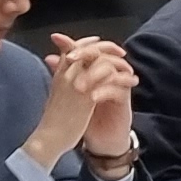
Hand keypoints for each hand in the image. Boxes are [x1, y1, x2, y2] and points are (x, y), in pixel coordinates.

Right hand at [30, 36, 136, 164]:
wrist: (49, 138)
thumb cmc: (53, 119)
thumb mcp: (56, 93)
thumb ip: (62, 79)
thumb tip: (63, 69)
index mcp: (60, 74)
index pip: (75, 47)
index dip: (90, 43)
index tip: (101, 43)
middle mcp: (68, 75)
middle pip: (90, 50)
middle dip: (108, 48)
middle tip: (121, 53)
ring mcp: (77, 85)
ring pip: (101, 61)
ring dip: (119, 63)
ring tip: (128, 70)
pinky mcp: (87, 97)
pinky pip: (108, 78)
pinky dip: (122, 77)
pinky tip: (130, 82)